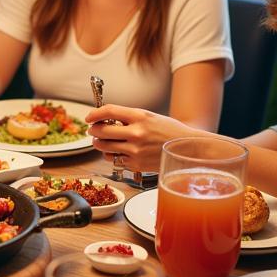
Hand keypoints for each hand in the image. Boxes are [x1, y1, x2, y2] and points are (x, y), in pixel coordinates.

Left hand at [85, 104, 200, 173]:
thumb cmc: (168, 131)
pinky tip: (119, 151)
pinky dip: (113, 155)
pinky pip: (114, 159)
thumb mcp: (149, 116)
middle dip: (93, 130)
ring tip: (102, 141)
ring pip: (104, 147)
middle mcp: (136, 133)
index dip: (94, 114)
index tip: (89, 117)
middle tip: (93, 130)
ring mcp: (135, 150)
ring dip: (99, 143)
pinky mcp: (136, 164)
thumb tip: (103, 119)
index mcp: (140, 117)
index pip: (109, 111)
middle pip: (101, 131)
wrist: (187, 149)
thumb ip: (127, 117)